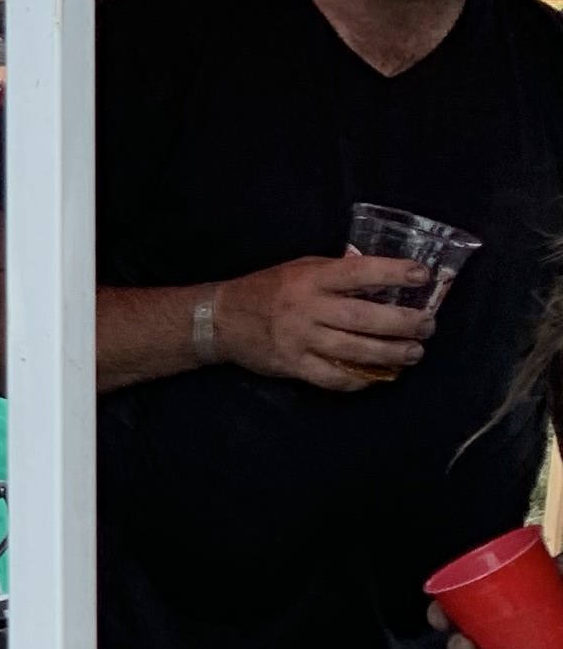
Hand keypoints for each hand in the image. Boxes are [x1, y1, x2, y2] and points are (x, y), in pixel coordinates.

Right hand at [217, 250, 431, 391]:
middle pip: (363, 318)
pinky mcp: (293, 365)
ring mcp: (300, 340)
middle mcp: (307, 309)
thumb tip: (378, 275)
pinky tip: (378, 376)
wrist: (221, 320)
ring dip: (390, 354)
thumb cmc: (266, 289)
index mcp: (311, 279)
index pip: (359, 273)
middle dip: (402, 323)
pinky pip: (332, 378)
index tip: (422, 276)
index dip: (392, 274)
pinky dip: (359, 379)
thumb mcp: (300, 268)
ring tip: (414, 353)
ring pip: (353, 351)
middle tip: (427, 326)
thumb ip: (336, 272)